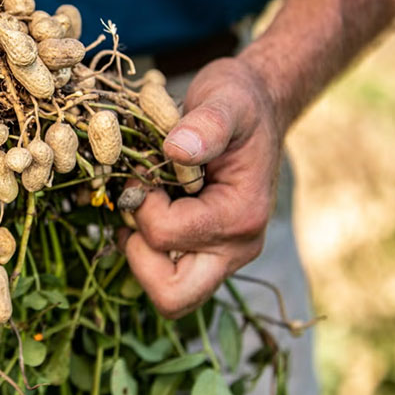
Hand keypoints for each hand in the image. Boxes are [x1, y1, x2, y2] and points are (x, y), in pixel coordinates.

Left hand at [120, 57, 282, 317]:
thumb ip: (207, 123)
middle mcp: (235, 249)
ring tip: (143, 204)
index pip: (166, 236)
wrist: (256, 106)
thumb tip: (178, 150)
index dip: (141, 203)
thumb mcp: (226, 98)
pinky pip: (167, 274)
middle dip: (139, 256)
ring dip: (139, 253)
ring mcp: (222, 255)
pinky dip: (145, 248)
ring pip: (167, 293)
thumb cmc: (240, 101)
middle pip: (173, 296)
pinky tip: (147, 207)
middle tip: (137, 209)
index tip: (145, 166)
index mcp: (241, 217)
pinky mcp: (206, 252)